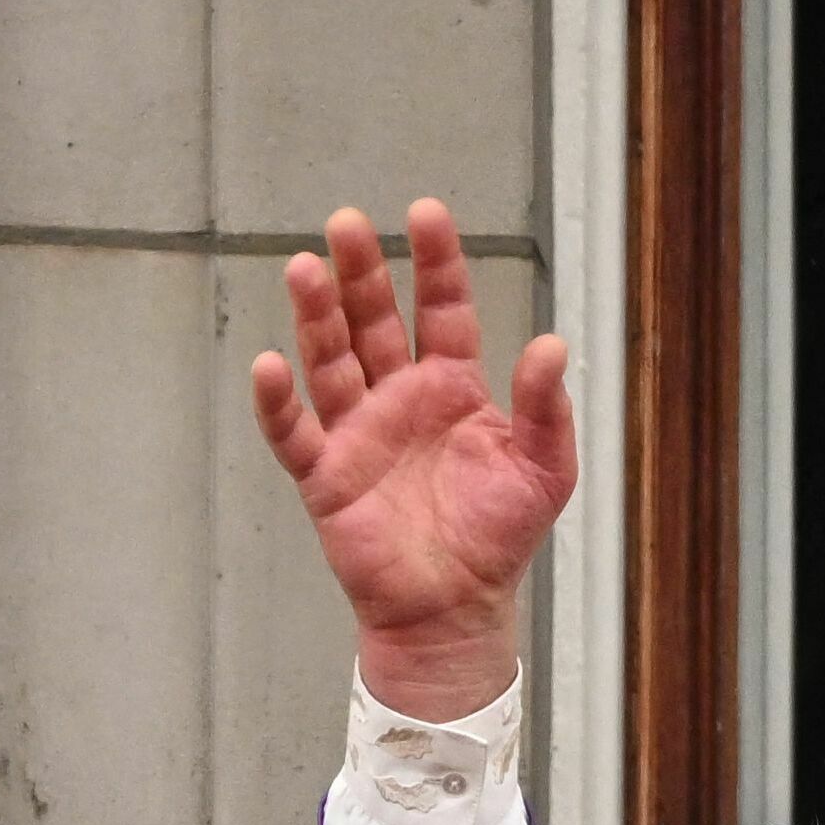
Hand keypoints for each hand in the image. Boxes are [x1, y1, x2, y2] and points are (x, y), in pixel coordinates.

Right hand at [248, 201, 576, 721]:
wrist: (458, 611)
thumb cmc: (499, 538)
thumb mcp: (545, 471)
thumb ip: (548, 409)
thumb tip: (553, 346)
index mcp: (453, 387)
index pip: (442, 309)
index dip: (436, 263)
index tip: (426, 213)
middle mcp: (399, 397)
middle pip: (374, 320)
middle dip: (362, 272)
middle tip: (347, 223)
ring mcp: (357, 432)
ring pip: (330, 360)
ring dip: (316, 316)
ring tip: (306, 269)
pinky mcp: (325, 476)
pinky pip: (294, 432)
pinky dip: (279, 401)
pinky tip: (271, 364)